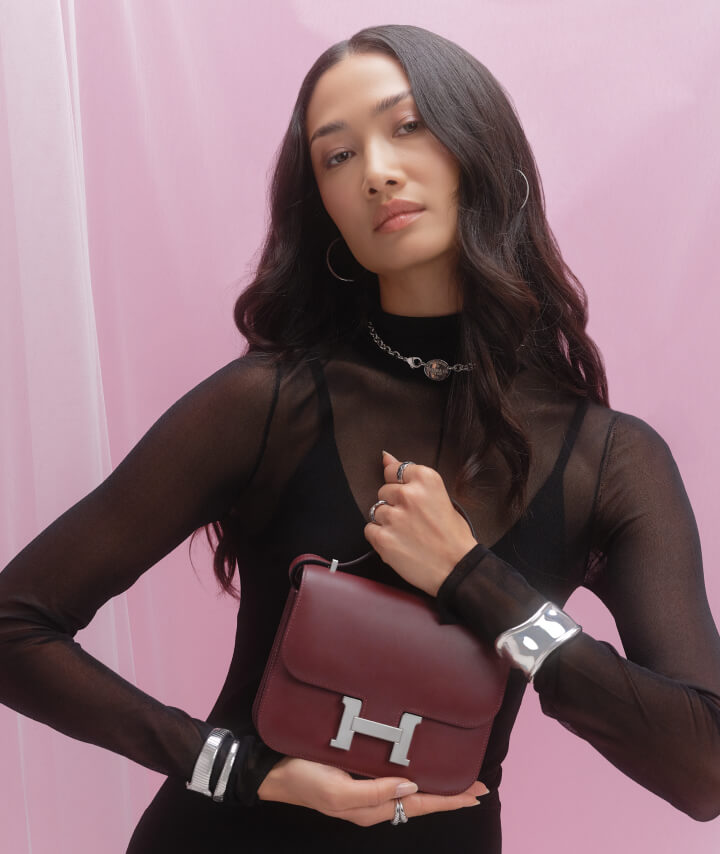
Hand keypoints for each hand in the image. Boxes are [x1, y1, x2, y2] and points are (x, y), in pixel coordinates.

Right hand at [257, 756, 488, 825]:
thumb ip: (376, 792)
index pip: (420, 803)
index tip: (475, 793)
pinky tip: (420, 772)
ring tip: (457, 784)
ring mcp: (366, 791)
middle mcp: (374, 802)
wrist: (275, 772)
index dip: (449, 799)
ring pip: (410, 793)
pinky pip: (394, 781)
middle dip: (450, 796)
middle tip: (478, 788)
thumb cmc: (306, 779)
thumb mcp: (340, 792)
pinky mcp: (358, 778)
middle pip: (420, 801)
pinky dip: (414, 779)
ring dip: (435, 789)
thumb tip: (412, 785)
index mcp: (373, 808)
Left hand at [363, 450, 477, 596]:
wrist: (458, 568)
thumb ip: (411, 478)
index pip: (394, 470)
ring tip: (407, 534)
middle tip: (413, 521)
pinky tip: (398, 543)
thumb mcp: (440, 497)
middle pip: (384, 491)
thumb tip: (385, 456)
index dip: (400, 486)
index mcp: (426, 479)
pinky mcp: (383, 538)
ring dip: (386, 522)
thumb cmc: (453, 536)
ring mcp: (394, 517)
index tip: (409, 498)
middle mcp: (408, 494)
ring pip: (375, 510)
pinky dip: (380, 537)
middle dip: (394, 505)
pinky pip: (369, 530)